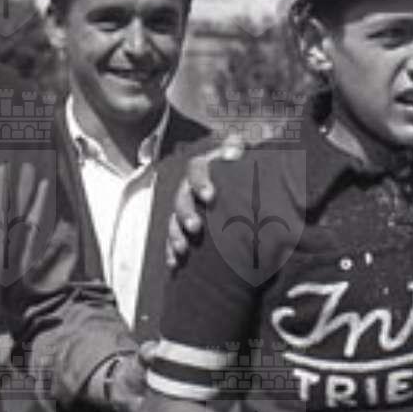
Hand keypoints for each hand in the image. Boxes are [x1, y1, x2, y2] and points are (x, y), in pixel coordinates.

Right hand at [167, 134, 246, 270]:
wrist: (234, 188)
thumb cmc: (238, 170)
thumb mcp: (240, 156)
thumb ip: (237, 148)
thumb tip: (234, 149)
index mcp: (204, 170)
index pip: (196, 170)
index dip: (201, 182)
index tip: (210, 196)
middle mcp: (190, 189)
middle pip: (181, 199)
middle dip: (186, 213)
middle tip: (196, 227)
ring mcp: (185, 210)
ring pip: (174, 221)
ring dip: (176, 235)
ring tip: (183, 249)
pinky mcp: (183, 228)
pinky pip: (173, 239)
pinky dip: (172, 251)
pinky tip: (174, 263)